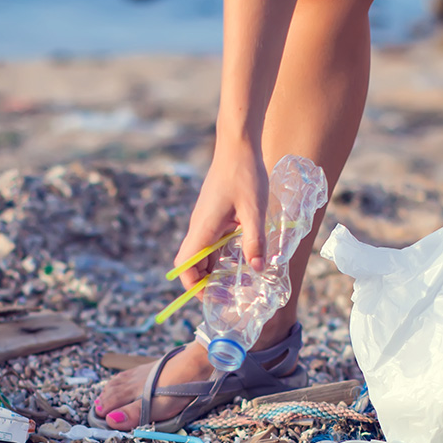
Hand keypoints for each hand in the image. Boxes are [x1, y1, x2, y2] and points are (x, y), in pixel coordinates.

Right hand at [173, 139, 268, 288]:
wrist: (237, 144)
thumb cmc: (244, 174)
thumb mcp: (254, 210)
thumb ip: (255, 241)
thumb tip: (257, 269)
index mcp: (202, 228)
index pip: (185, 265)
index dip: (192, 286)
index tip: (209, 298)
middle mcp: (199, 226)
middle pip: (193, 263)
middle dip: (206, 282)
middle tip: (227, 296)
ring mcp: (206, 220)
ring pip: (204, 252)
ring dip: (215, 269)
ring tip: (236, 283)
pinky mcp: (214, 214)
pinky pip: (213, 241)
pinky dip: (222, 253)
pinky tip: (241, 257)